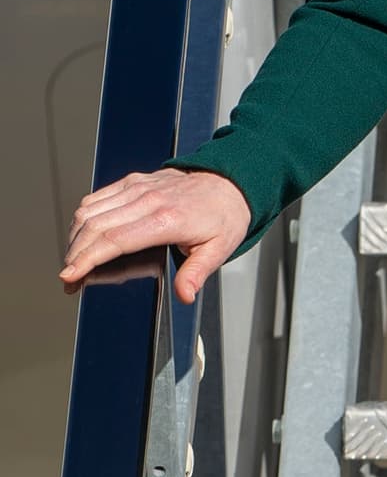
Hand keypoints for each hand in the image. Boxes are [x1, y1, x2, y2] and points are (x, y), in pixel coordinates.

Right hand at [60, 168, 251, 305]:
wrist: (229, 182)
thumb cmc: (223, 215)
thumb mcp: (219, 250)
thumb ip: (197, 273)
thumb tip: (185, 294)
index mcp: (166, 219)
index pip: (115, 239)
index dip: (88, 258)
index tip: (71, 274)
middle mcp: (148, 200)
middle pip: (96, 226)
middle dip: (74, 253)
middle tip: (67, 277)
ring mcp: (138, 188)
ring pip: (91, 210)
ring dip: (75, 236)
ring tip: (72, 260)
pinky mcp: (133, 182)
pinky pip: (98, 196)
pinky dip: (84, 216)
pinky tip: (81, 234)